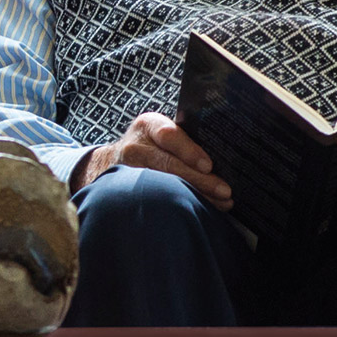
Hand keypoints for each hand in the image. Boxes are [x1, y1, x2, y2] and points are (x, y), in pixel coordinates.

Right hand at [86, 112, 230, 209]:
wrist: (112, 162)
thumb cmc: (150, 146)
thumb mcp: (160, 132)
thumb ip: (184, 138)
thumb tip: (224, 153)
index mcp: (148, 125)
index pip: (168, 135)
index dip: (189, 151)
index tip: (208, 165)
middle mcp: (134, 146)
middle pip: (167, 164)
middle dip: (199, 180)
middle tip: (224, 191)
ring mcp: (127, 171)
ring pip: (162, 185)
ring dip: (193, 195)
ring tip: (219, 203)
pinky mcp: (125, 191)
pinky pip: (154, 199)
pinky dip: (177, 206)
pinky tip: (196, 212)